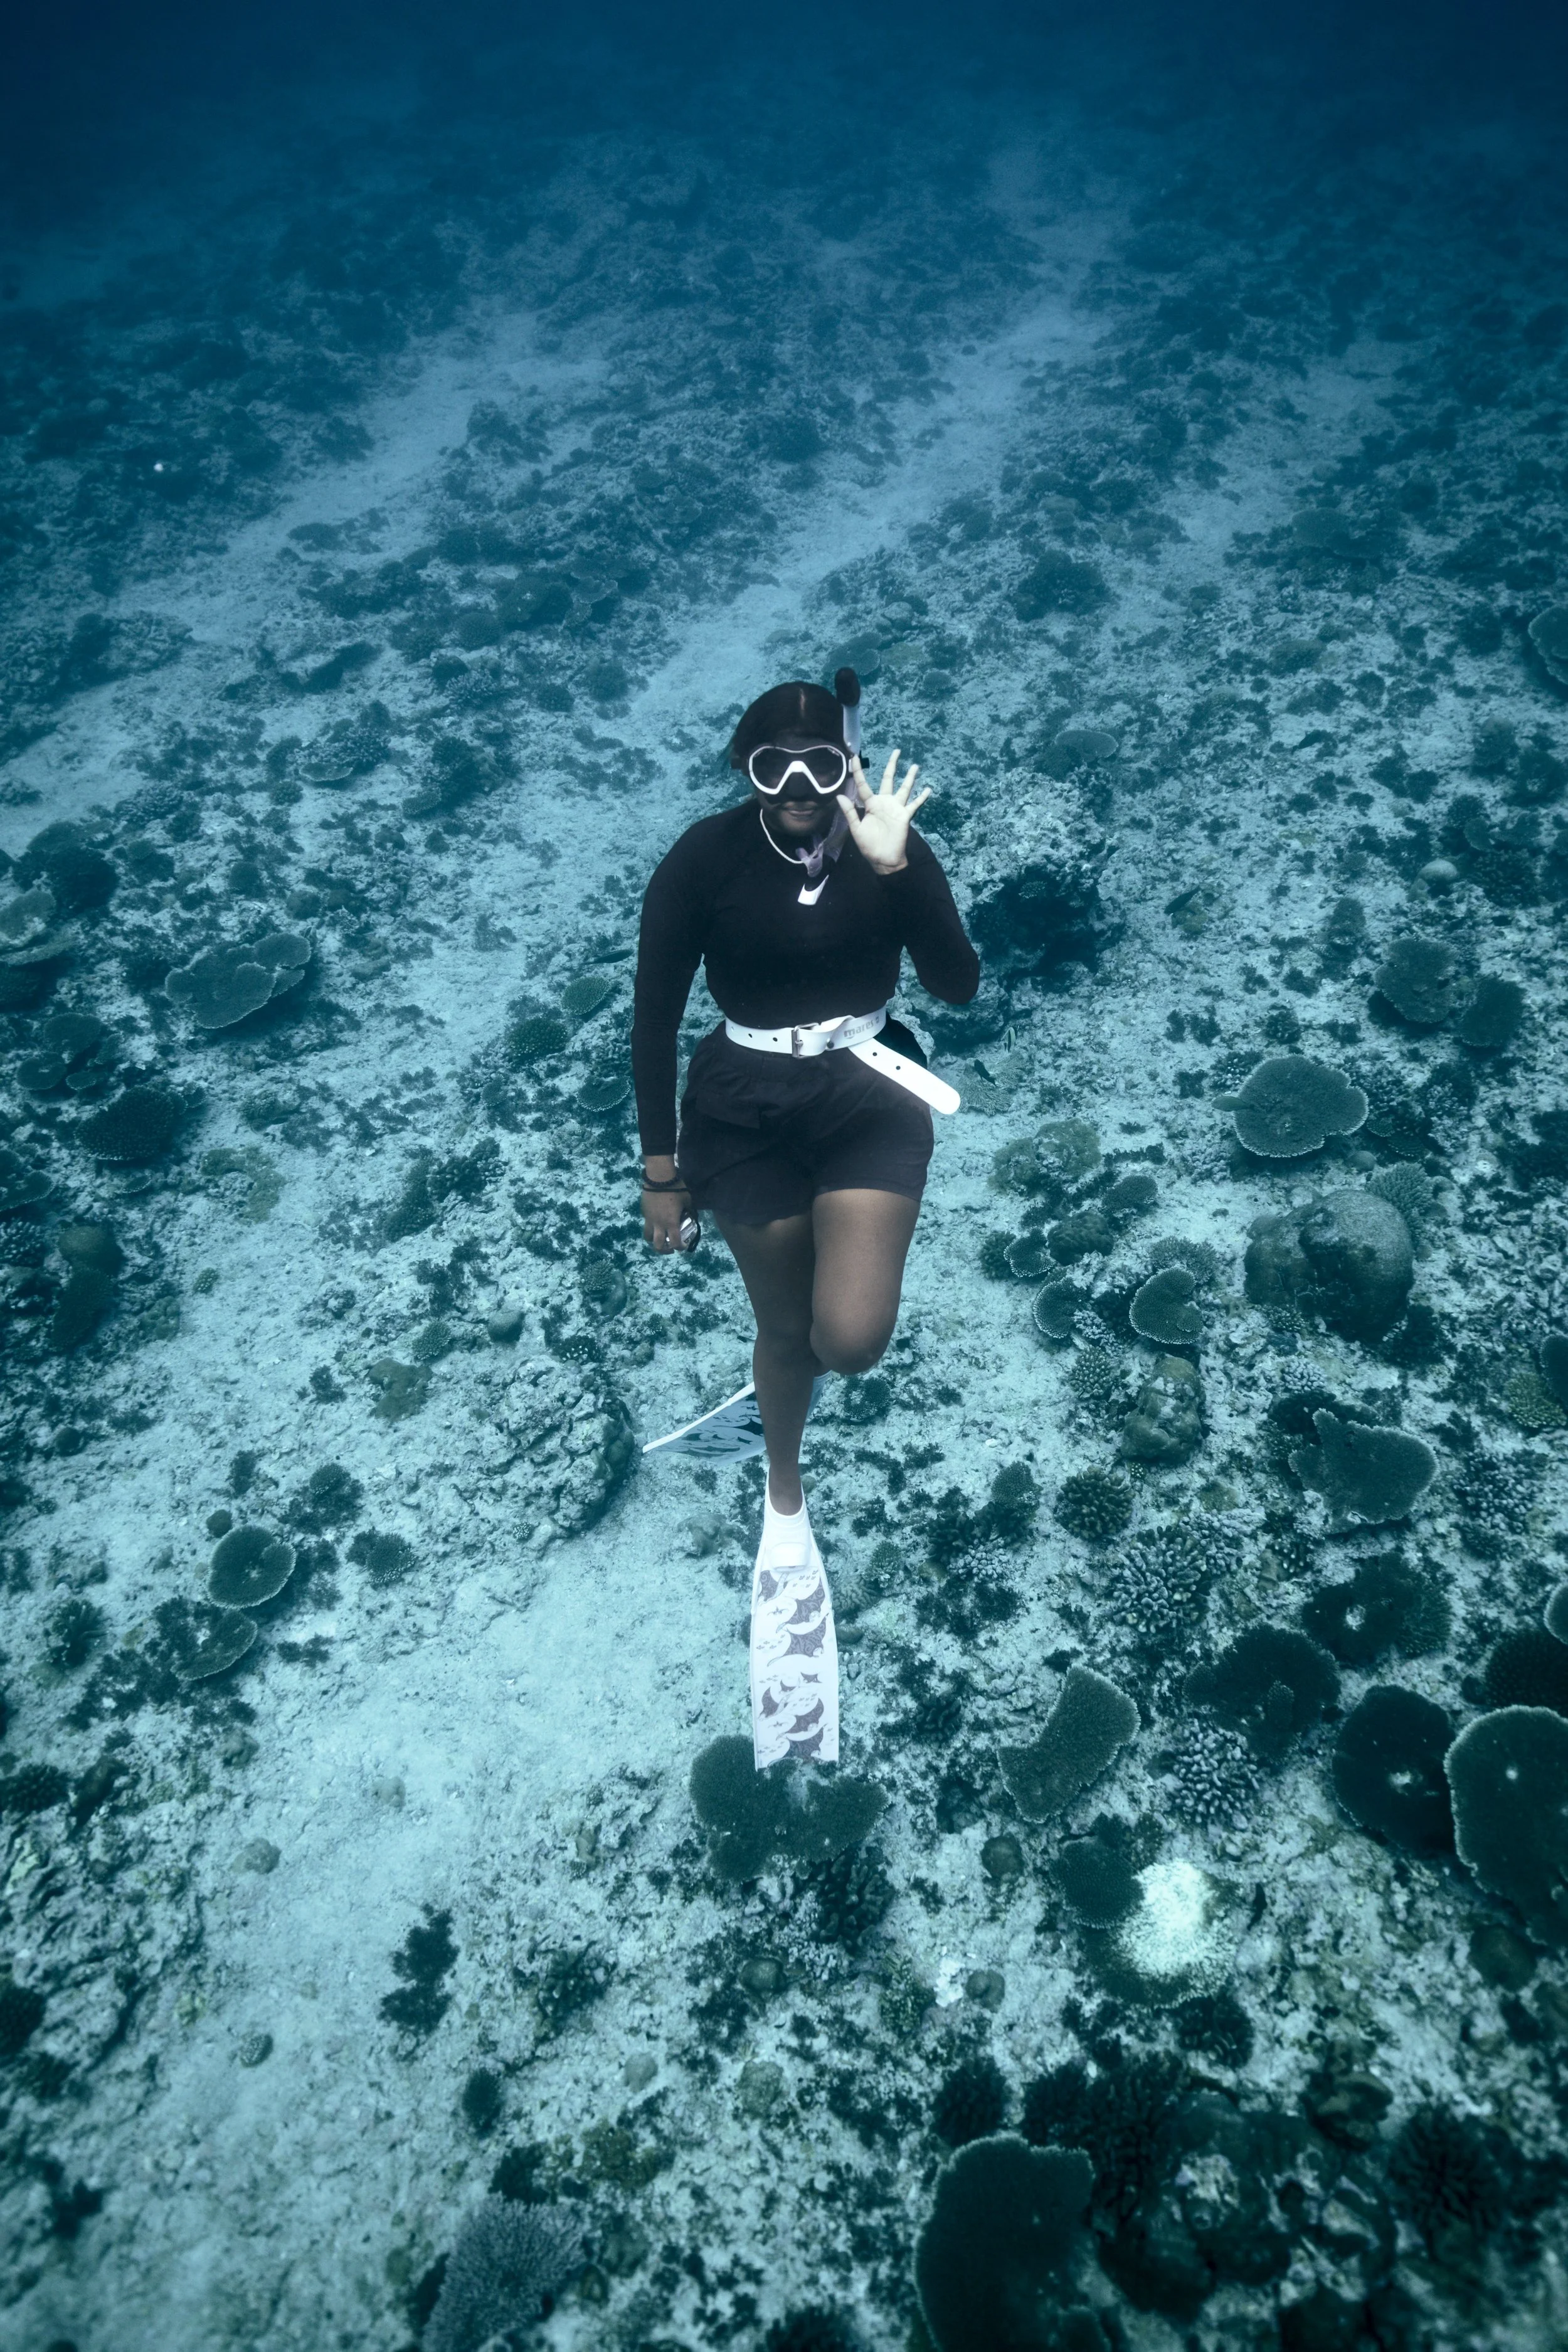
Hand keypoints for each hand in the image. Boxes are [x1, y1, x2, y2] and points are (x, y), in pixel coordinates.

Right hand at [642, 1160, 691, 1253]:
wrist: (659, 1178)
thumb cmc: (676, 1188)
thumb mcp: (687, 1200)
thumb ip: (689, 1210)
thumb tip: (690, 1214)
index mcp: (671, 1223)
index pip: (675, 1242)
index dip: (680, 1247)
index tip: (683, 1246)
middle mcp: (659, 1224)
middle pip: (657, 1245)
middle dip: (664, 1250)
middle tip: (670, 1248)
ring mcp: (649, 1219)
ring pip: (648, 1237)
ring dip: (654, 1240)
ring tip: (659, 1237)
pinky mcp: (644, 1212)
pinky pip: (646, 1223)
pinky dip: (651, 1226)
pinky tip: (656, 1220)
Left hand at [838, 750, 930, 874]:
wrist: (884, 859)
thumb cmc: (868, 845)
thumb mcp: (856, 829)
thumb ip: (850, 812)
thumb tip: (840, 795)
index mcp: (870, 804)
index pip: (863, 784)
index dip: (858, 771)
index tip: (854, 757)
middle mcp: (884, 802)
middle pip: (888, 779)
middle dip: (892, 765)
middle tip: (897, 751)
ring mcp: (896, 808)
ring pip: (904, 788)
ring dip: (910, 777)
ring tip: (915, 765)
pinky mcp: (905, 815)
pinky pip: (915, 804)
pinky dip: (921, 797)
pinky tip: (928, 789)